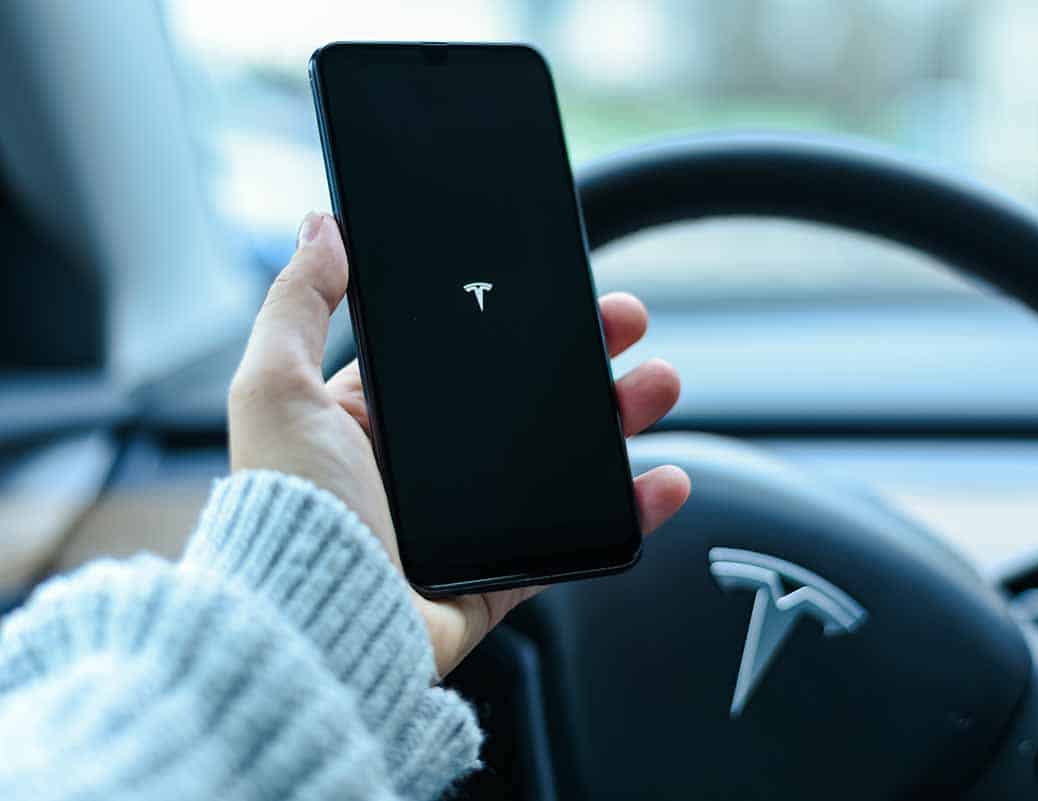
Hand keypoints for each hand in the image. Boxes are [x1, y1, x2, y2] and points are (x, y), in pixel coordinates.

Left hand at [229, 212, 690, 676]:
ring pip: (564, 459)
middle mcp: (425, 469)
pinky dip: (628, 510)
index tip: (557, 289)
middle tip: (626, 324)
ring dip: (619, 418)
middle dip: (584, 358)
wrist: (315, 624)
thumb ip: (297, 302)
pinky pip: (579, 536)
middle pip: (527, 400)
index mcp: (375, 420)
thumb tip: (320, 226)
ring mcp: (470, 522)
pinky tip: (662, 480)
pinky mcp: (501, 575)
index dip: (514, 320)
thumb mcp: (275, 387)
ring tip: (658, 385)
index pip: (461, 356)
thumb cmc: (285, 511)